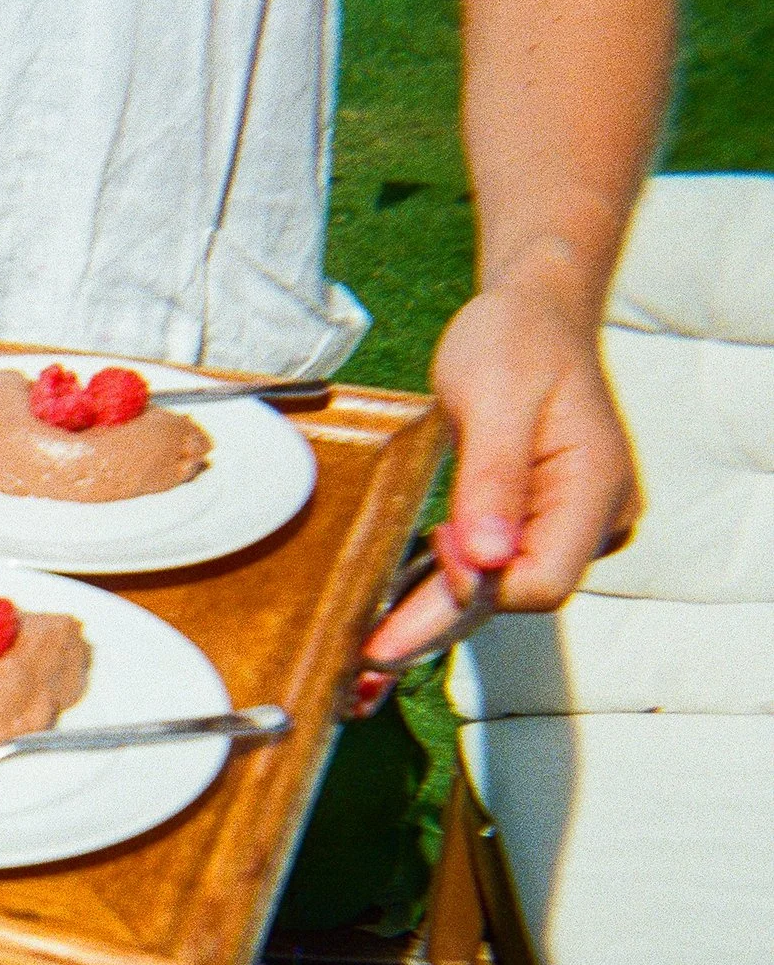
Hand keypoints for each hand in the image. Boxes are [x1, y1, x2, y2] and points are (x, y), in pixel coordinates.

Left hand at [348, 277, 638, 715]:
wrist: (532, 314)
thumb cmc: (515, 343)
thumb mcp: (494, 400)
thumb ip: (493, 480)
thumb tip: (488, 558)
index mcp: (596, 488)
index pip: (542, 580)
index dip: (479, 586)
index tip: (425, 563)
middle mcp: (595, 517)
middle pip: (519, 594)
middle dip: (444, 619)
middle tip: (368, 651)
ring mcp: (572, 522)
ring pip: (504, 588)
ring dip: (441, 609)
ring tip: (374, 636)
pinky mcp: (540, 521)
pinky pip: (497, 567)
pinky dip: (451, 584)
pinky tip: (403, 600)